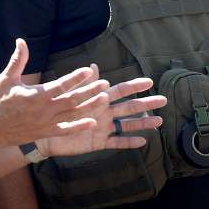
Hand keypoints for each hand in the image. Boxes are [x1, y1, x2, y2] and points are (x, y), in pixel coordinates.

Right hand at [0, 38, 103, 148]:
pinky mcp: (46, 133)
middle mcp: (44, 110)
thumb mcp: (6, 79)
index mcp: (36, 95)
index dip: (75, 78)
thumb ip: (17, 60)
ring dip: (90, 107)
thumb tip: (21, 41)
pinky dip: (79, 127)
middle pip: (72, 100)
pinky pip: (66, 130)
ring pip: (73, 114)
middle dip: (90, 91)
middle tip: (105, 84)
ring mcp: (46, 123)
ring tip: (105, 98)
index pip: (60, 85)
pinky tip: (93, 122)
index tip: (89, 70)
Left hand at [40, 77, 166, 156]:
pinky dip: (129, 142)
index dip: (134, 86)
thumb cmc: (57, 110)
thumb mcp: (70, 95)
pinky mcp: (99, 142)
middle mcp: (105, 113)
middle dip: (146, 103)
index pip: (120, 91)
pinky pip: (116, 142)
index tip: (149, 82)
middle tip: (163, 100)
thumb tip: (93, 65)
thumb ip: (84, 83)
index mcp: (99, 99)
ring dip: (143, 123)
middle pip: (130, 107)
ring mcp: (104, 127)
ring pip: (127, 125)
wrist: (45, 132)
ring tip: (159, 122)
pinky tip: (142, 141)